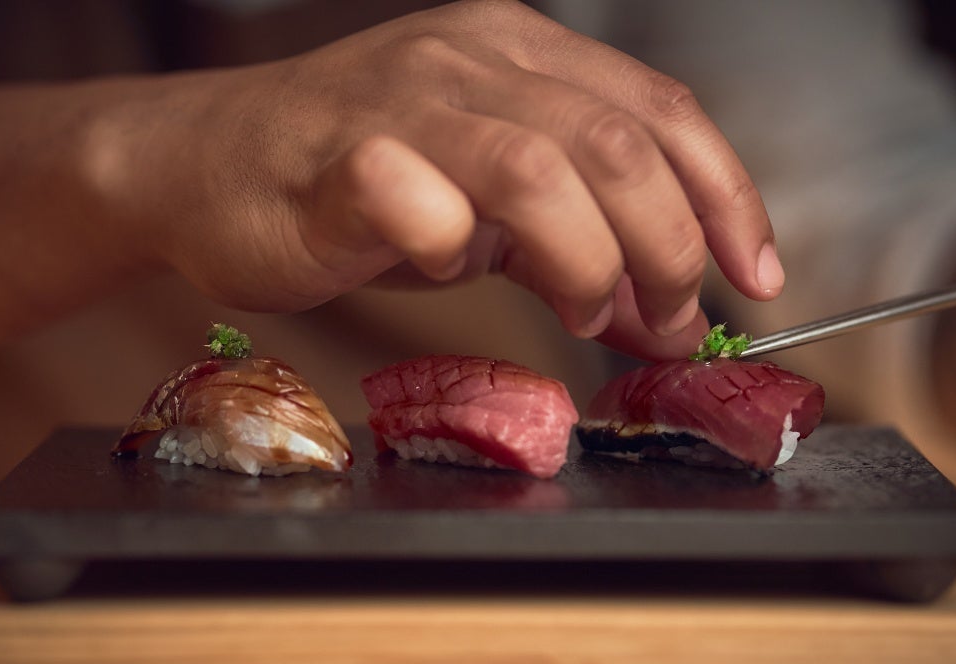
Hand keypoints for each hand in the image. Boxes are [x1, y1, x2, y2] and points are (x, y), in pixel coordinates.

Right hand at [105, 0, 781, 358]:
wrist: (199, 166)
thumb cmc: (354, 185)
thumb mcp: (487, 210)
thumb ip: (576, 246)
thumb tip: (665, 313)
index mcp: (521, 55)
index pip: (661, 113)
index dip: (726, 198)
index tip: (756, 276)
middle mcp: (470, 60)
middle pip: (618, 143)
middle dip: (668, 245)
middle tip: (665, 316)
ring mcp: (401, 103)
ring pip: (539, 167)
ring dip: (587, 260)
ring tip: (585, 314)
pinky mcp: (335, 159)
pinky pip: (419, 200)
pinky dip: (458, 249)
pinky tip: (452, 269)